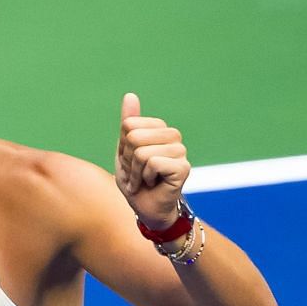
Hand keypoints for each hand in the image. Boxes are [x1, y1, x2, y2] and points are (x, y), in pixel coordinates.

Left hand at [114, 92, 190, 227]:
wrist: (147, 210)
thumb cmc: (137, 182)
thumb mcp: (125, 150)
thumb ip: (129, 123)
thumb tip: (130, 95)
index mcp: (160, 129)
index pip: (129, 125)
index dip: (123, 147)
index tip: (131, 163)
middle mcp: (173, 136)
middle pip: (134, 137)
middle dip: (128, 160)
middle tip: (136, 173)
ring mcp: (180, 151)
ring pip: (142, 152)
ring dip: (136, 172)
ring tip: (144, 180)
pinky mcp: (183, 167)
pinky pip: (153, 163)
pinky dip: (145, 178)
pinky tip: (152, 184)